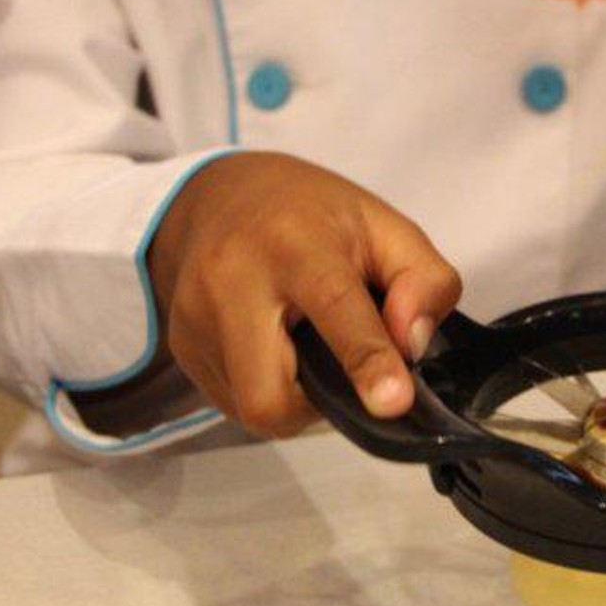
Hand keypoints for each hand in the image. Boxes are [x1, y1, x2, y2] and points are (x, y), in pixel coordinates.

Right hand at [149, 151, 462, 437]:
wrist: (216, 196)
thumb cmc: (313, 217)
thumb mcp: (386, 227)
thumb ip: (423, 281)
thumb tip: (413, 345)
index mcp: (295, 243)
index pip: (334, 307)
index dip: (366, 359)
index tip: (393, 401)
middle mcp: (232, 281)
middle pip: (270, 393)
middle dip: (315, 407)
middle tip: (339, 369)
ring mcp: (196, 319)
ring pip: (252, 409)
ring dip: (293, 399)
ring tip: (304, 348)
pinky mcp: (181, 347)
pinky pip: (234, 403)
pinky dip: (267, 390)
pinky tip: (274, 348)